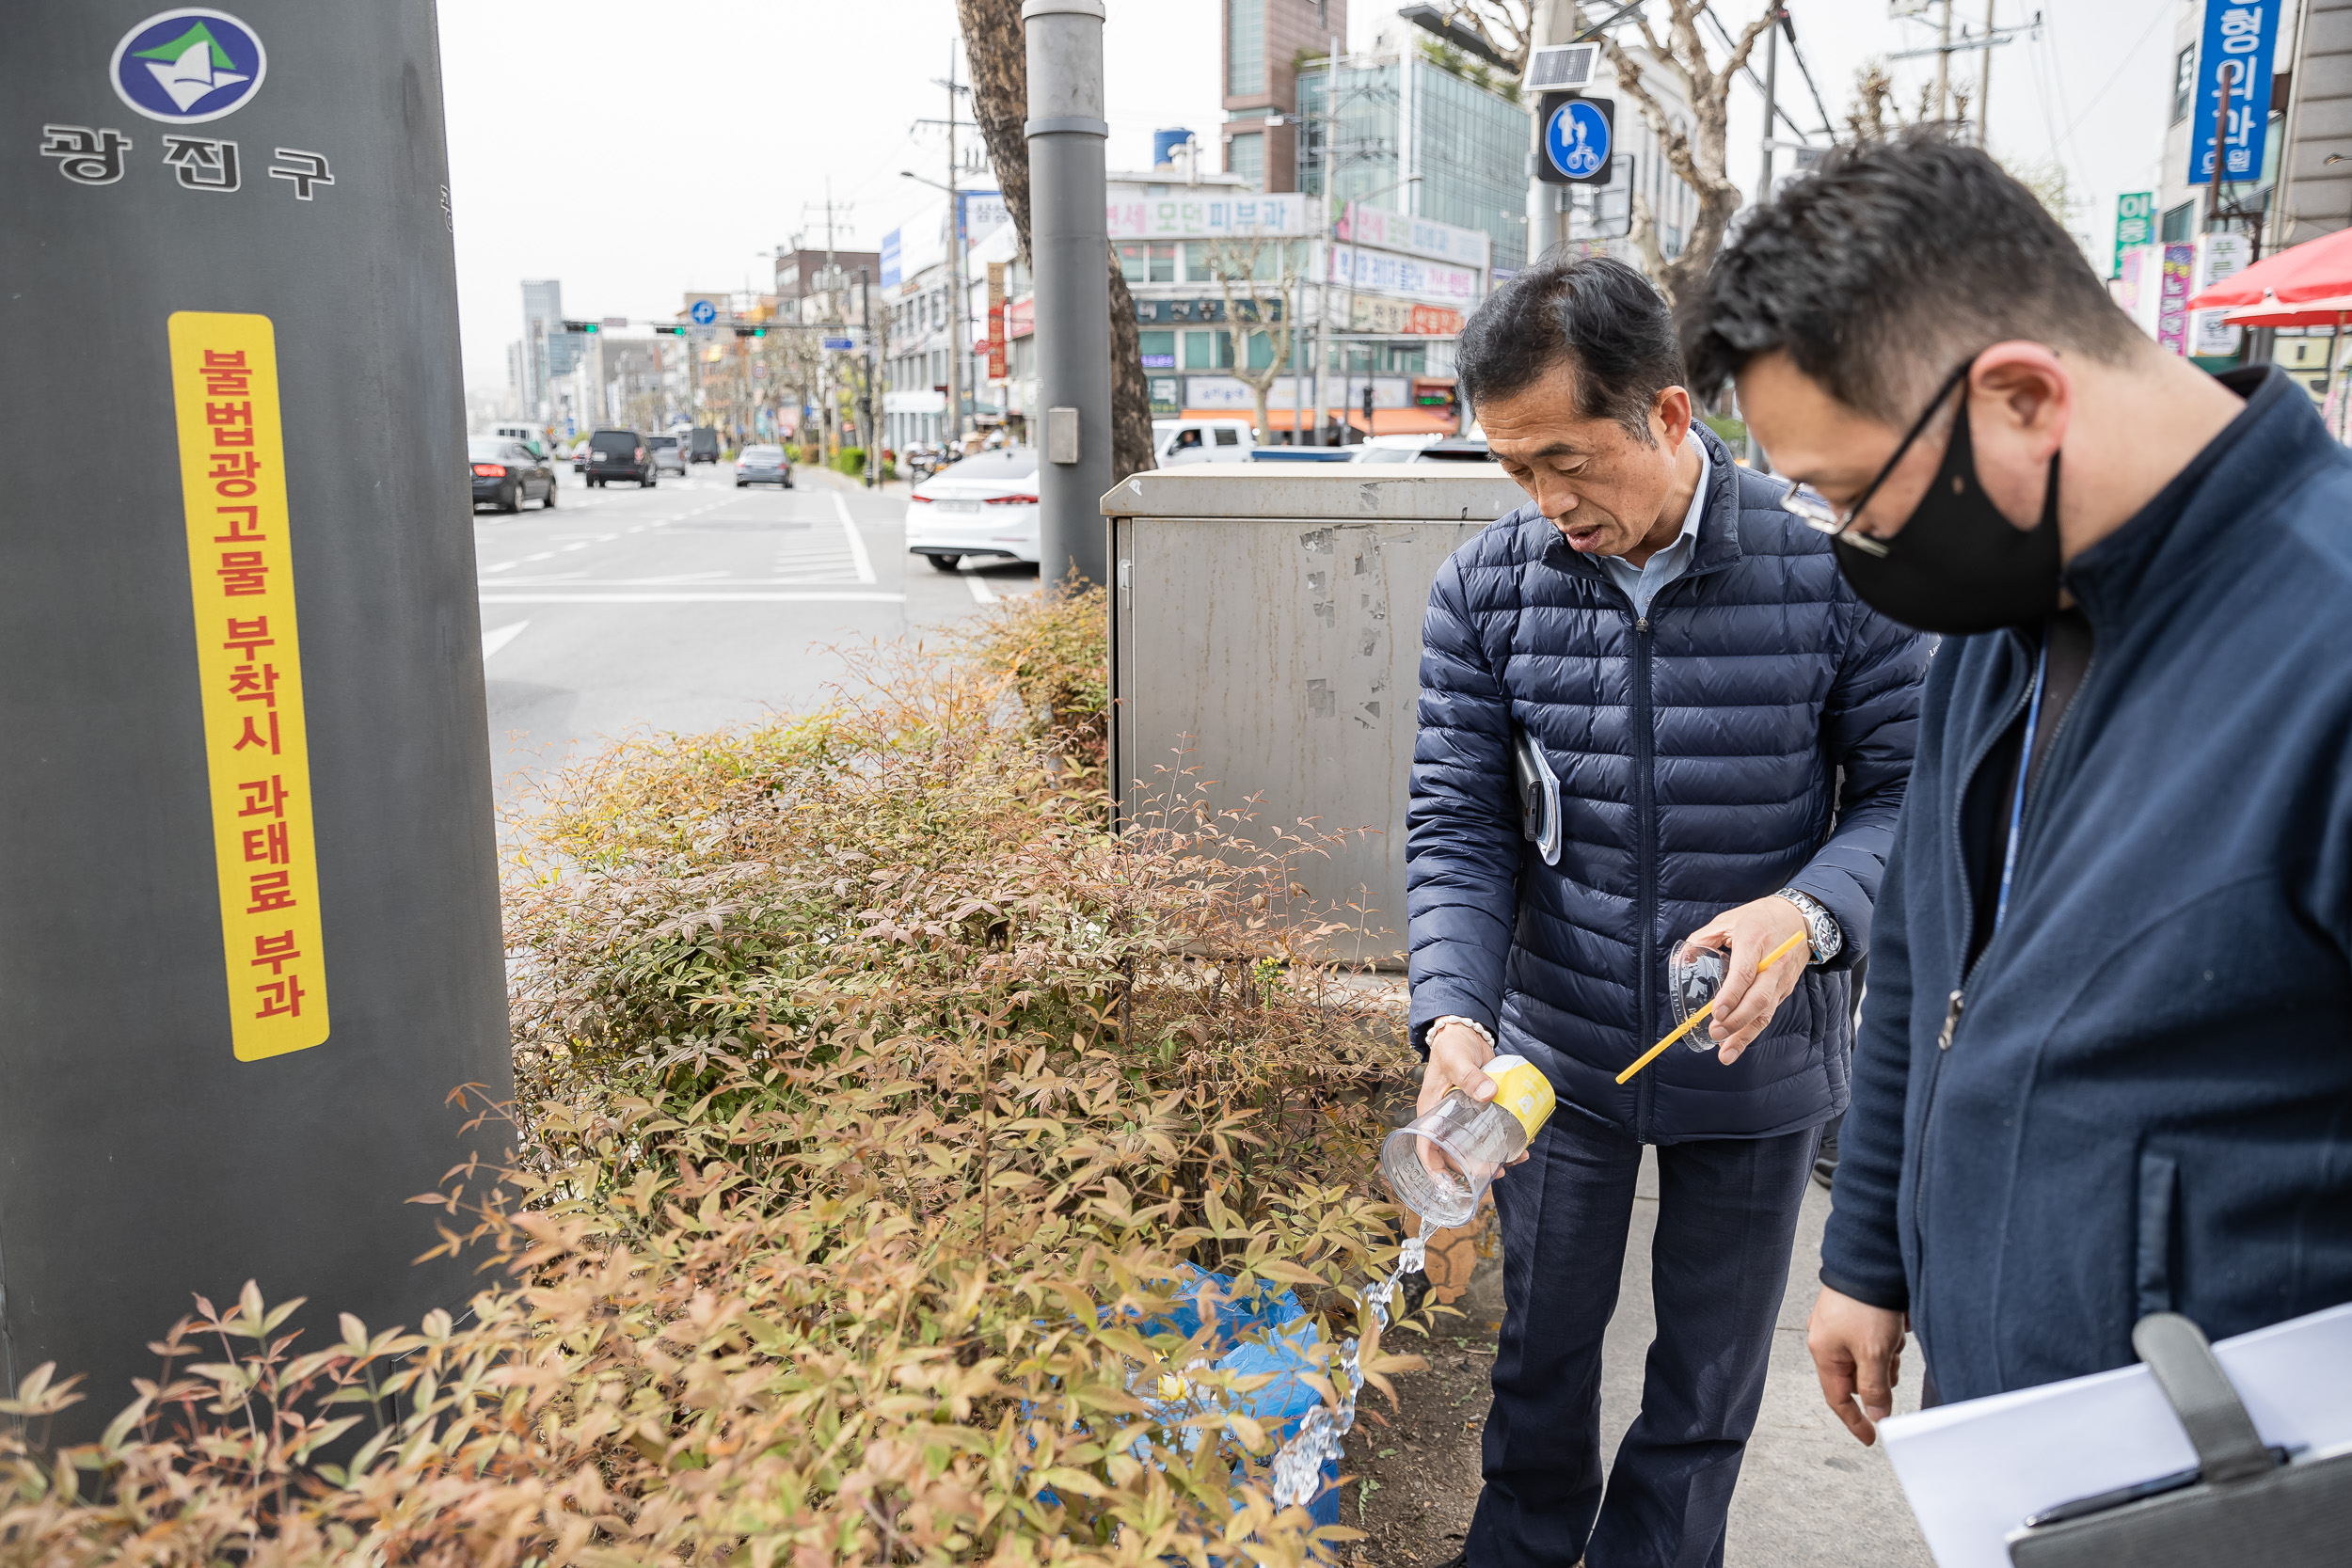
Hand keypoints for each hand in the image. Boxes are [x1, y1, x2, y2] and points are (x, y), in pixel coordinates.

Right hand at [1417, 1022, 1525, 1178]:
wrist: (1466, 1034)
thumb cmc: (1452, 1047)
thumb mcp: (1457, 1060)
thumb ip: (1469, 1075)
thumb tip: (1488, 1094)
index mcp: (1431, 1113)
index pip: (1426, 1146)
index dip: (1434, 1168)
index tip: (1449, 1184)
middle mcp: (1445, 1121)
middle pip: (1455, 1153)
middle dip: (1475, 1168)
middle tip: (1497, 1171)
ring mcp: (1464, 1118)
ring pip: (1475, 1146)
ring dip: (1495, 1158)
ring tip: (1515, 1159)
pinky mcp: (1481, 1112)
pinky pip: (1490, 1132)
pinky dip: (1504, 1141)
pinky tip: (1520, 1143)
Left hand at [1681, 895, 1811, 1064]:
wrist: (1800, 917)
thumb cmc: (1760, 918)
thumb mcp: (1729, 920)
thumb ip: (1703, 938)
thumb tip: (1681, 960)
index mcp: (1754, 941)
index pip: (1745, 973)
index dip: (1731, 996)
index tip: (1715, 1013)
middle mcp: (1772, 963)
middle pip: (1758, 999)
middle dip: (1737, 1021)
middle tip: (1715, 1034)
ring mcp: (1781, 979)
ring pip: (1766, 1012)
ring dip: (1745, 1035)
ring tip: (1726, 1053)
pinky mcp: (1784, 989)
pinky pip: (1768, 1013)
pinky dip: (1752, 1030)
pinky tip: (1737, 1043)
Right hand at [1806, 1286, 1907, 1444]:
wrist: (1869, 1261)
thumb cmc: (1866, 1306)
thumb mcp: (1874, 1354)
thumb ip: (1875, 1389)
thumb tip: (1877, 1416)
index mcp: (1824, 1353)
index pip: (1838, 1399)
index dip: (1855, 1421)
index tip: (1871, 1439)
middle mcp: (1827, 1341)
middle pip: (1858, 1378)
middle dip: (1880, 1374)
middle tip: (1892, 1357)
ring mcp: (1838, 1326)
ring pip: (1869, 1358)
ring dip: (1886, 1354)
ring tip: (1893, 1333)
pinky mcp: (1852, 1314)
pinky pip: (1872, 1339)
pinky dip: (1886, 1338)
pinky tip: (1893, 1323)